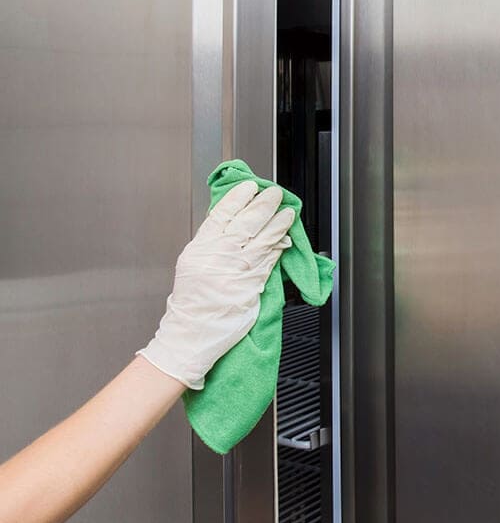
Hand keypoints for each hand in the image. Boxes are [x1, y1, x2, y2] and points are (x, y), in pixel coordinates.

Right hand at [138, 181, 293, 388]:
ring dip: (277, 222)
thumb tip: (233, 225)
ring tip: (287, 211)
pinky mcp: (251, 285)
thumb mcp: (193, 265)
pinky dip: (278, 246)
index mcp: (200, 248)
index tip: (249, 187)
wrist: (190, 335)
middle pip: (245, 222)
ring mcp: (235, 270)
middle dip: (262, 204)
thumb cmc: (192, 303)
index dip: (238, 198)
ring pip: (261, 238)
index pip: (221, 215)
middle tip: (273, 193)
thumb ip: (212, 245)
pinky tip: (285, 237)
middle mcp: (217, 256)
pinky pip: (268, 260)